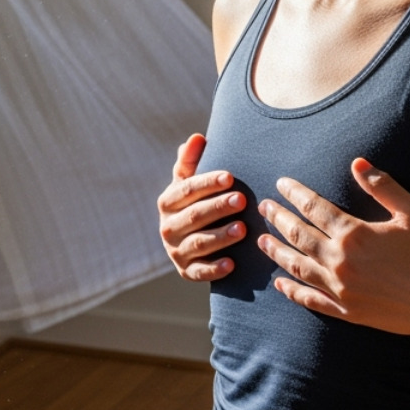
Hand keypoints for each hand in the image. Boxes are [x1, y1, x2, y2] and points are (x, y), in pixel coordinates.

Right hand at [157, 133, 247, 281]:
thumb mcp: (189, 183)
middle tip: (241, 200)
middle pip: (193, 216)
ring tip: (243, 229)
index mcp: (167, 202)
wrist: (189, 242)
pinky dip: (214, 269)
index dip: (207, 183)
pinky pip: (199, 272)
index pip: (186, 189)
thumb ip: (190, 161)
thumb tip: (197, 137)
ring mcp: (175, 251)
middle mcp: (167, 227)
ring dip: (220, 236)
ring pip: (198, 243)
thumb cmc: (195, 204)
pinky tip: (232, 264)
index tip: (230, 177)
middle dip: (217, 207)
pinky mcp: (186, 272)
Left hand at [256, 157, 409, 336]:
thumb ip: (382, 185)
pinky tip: (279, 283)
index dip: (294, 193)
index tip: (280, 184)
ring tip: (261, 240)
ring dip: (276, 251)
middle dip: (278, 218)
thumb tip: (357, 162)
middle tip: (263, 207)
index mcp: (353, 233)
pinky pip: (311, 300)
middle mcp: (340, 261)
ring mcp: (340, 289)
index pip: (313, 207)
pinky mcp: (347, 311)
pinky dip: (292, 291)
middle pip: (298, 235)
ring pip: (297, 266)